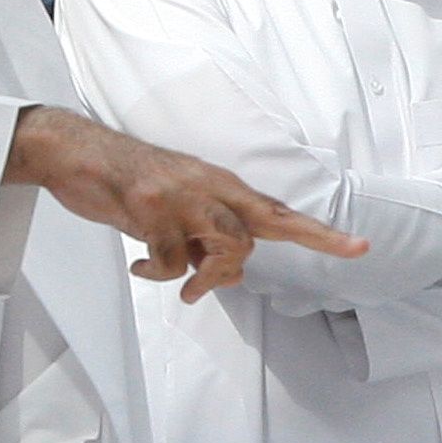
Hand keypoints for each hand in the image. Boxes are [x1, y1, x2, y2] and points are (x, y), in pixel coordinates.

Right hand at [5, 106, 364, 300]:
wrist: (80, 152)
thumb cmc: (134, 185)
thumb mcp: (180, 208)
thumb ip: (209, 236)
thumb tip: (229, 277)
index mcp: (222, 186)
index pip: (281, 214)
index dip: (322, 235)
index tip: (360, 248)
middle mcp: (209, 187)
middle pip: (248, 242)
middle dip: (225, 274)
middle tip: (194, 289)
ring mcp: (181, 196)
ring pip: (220, 251)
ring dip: (196, 277)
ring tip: (170, 280)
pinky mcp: (149, 208)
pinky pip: (169, 262)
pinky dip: (154, 272)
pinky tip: (137, 263)